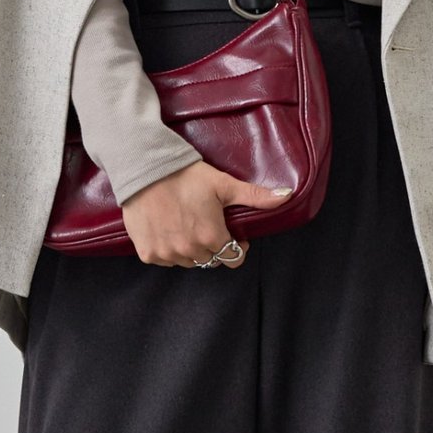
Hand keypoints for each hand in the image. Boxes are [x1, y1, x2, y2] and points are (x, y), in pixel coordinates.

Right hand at [120, 161, 292, 267]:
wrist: (145, 171)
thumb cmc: (185, 176)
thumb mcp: (224, 184)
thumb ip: (256, 196)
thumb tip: (287, 195)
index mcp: (212, 237)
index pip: (233, 259)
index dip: (236, 248)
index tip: (233, 235)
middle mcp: (190, 250)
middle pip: (210, 260)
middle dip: (213, 246)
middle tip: (207, 225)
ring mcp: (168, 254)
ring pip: (188, 262)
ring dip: (191, 250)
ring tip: (187, 227)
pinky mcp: (148, 253)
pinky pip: (165, 260)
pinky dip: (168, 250)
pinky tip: (168, 230)